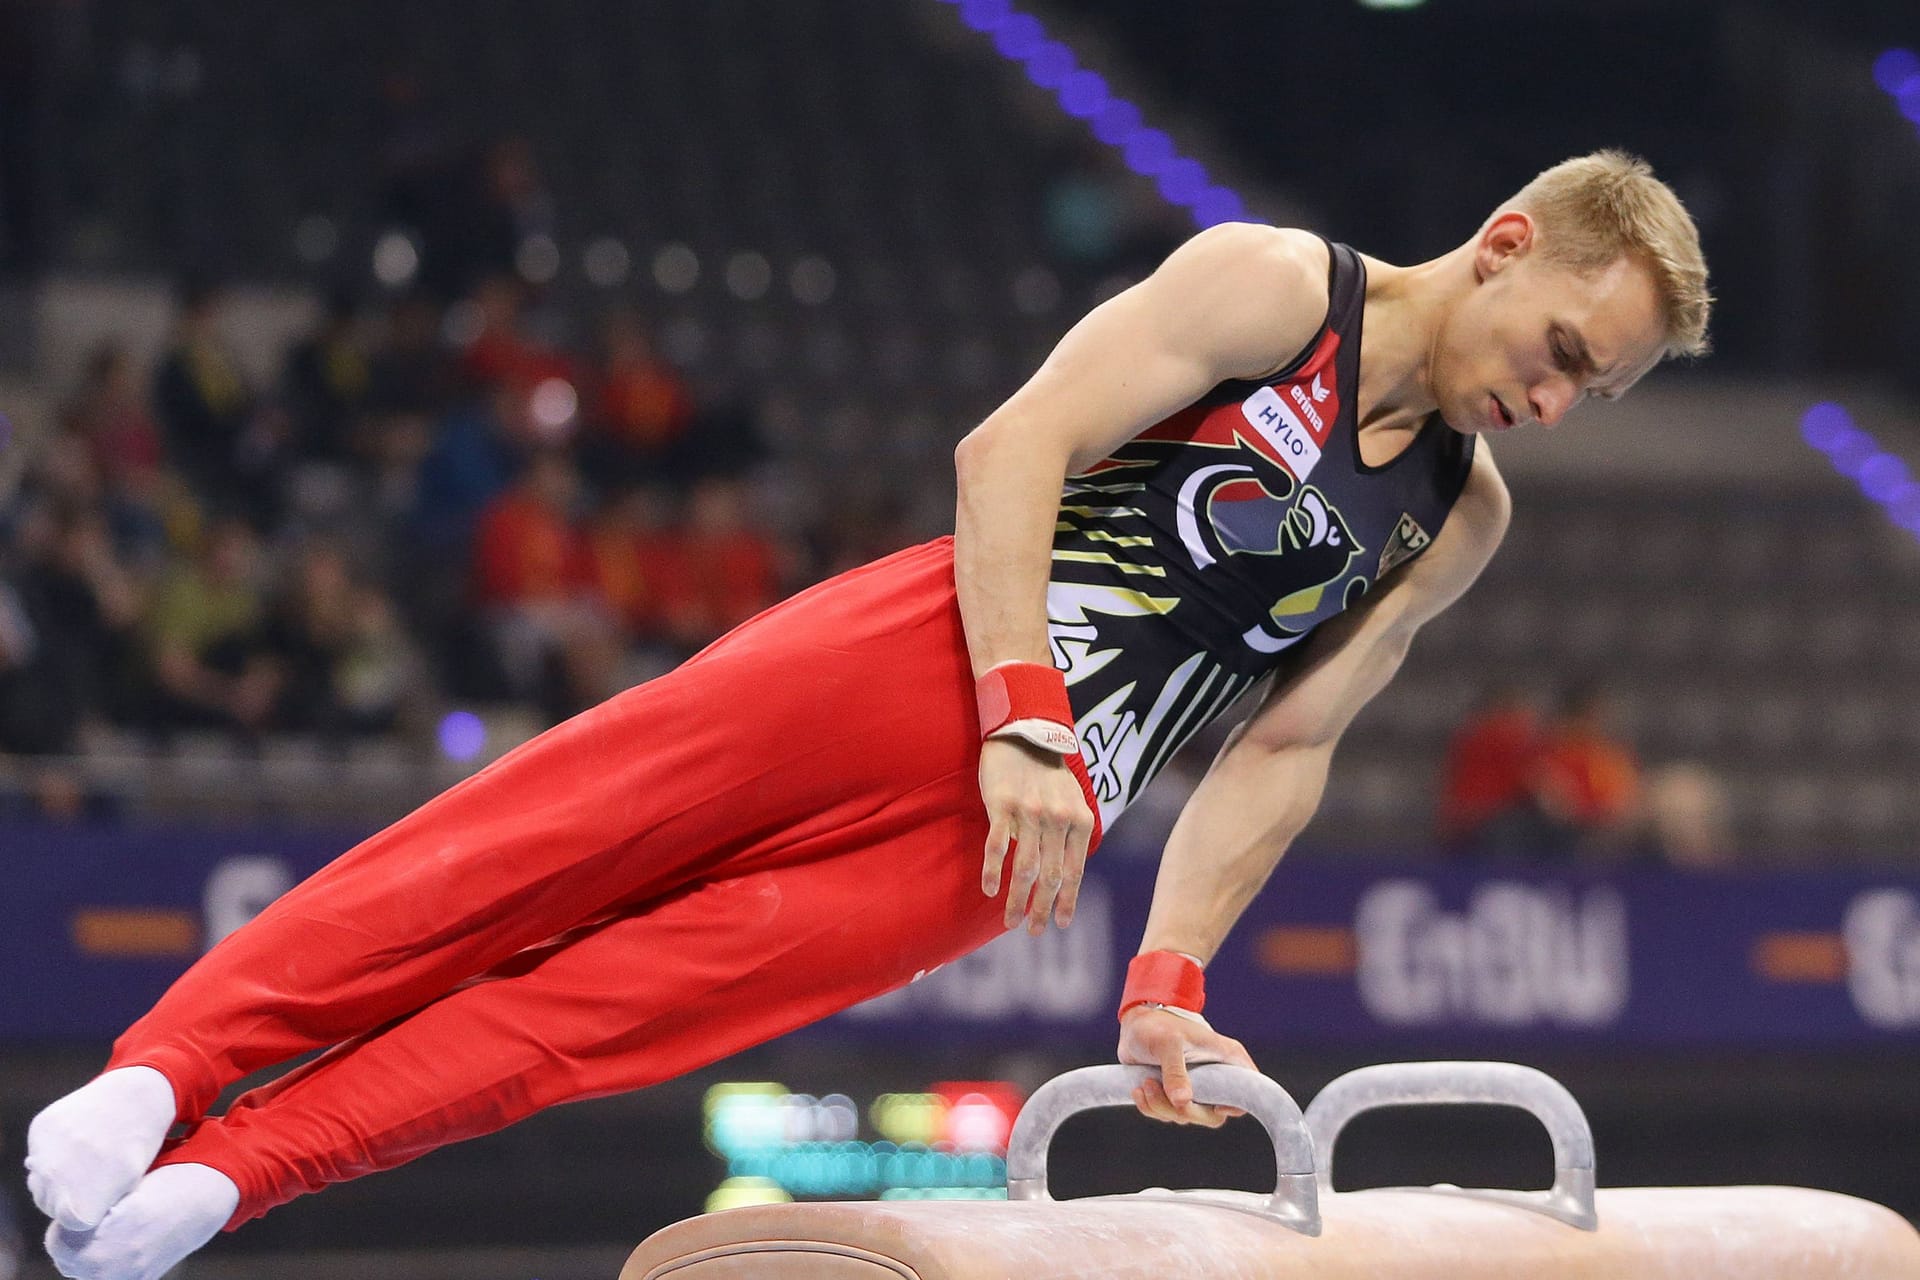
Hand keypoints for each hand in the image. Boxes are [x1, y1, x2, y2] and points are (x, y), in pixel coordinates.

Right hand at [978, 736, 1094, 933]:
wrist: (1024, 733)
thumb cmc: (1048, 773)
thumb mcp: (1073, 801)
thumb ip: (1073, 833)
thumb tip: (1068, 872)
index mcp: (1079, 821)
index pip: (1074, 872)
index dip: (1067, 902)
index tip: (1060, 924)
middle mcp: (1058, 820)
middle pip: (1050, 877)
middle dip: (1041, 910)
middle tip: (1033, 932)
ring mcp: (1030, 813)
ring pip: (1024, 868)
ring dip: (1017, 900)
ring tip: (1010, 921)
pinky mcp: (1002, 805)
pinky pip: (997, 846)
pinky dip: (993, 871)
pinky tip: (989, 890)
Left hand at [1117, 1005, 1255, 1127]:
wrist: (1134, 1024)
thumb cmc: (1158, 1025)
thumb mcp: (1168, 1043)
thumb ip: (1176, 1071)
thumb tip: (1182, 1102)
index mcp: (1226, 1059)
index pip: (1248, 1092)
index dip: (1235, 1106)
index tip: (1213, 1105)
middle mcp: (1215, 1077)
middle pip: (1212, 1116)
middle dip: (1184, 1111)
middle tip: (1162, 1092)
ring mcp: (1195, 1088)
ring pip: (1185, 1116)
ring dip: (1161, 1106)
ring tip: (1145, 1083)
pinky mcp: (1175, 1094)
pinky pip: (1166, 1114)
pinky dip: (1151, 1107)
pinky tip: (1139, 1089)